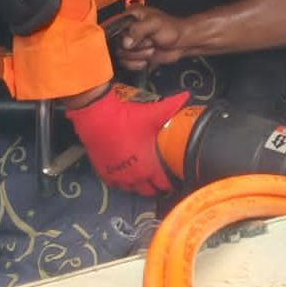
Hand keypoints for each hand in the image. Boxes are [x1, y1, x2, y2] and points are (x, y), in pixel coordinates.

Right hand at [67, 83, 189, 194]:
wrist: (98, 119)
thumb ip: (172, 106)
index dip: (170, 183)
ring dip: (138, 185)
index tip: (174, 178)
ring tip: (144, 177)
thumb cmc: (128, 118)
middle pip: (148, 191)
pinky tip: (126, 174)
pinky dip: (122, 182)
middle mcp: (134, 177)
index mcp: (149, 167)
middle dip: (155, 187)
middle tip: (159, 179)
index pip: (164, 183)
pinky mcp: (104, 173)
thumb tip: (187, 95)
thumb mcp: (153, 112)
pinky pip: (116, 185)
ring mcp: (118, 177)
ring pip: (131, 189)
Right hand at [108, 7, 185, 71]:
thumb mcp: (154, 24)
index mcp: (129, 16)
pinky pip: (126, 63)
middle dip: (134, 48)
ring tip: (151, 49)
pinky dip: (136, 64)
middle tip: (150, 43)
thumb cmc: (170, 28)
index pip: (112, 26)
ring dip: (138, 56)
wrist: (182, 43)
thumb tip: (125, 43)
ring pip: (121, 55)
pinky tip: (147, 61)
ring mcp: (130, 44)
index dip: (115, 36)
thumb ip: (138, 30)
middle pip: (116, 43)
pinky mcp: (134, 56)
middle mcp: (127, 29)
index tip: (125, 43)